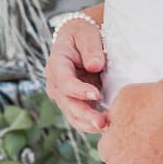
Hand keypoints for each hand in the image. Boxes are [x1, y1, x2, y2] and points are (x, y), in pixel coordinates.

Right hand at [44, 18, 107, 132]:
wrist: (80, 40)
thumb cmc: (83, 34)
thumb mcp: (87, 34)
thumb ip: (91, 48)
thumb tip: (95, 65)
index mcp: (56, 63)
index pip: (64, 81)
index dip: (78, 90)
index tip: (96, 94)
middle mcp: (56, 83)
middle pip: (67, 103)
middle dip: (84, 115)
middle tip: (102, 123)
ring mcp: (63, 95)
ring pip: (73, 115)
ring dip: (88, 124)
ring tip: (107, 128)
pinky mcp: (74, 103)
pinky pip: (80, 118)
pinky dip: (91, 124)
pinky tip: (106, 127)